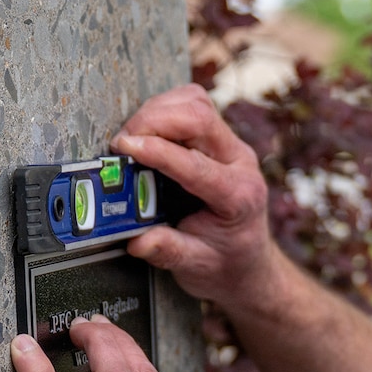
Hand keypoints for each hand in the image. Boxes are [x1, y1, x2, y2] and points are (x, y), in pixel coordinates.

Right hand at [112, 84, 279, 307]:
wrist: (248, 264)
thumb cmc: (226, 264)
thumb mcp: (196, 267)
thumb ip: (168, 251)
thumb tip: (138, 240)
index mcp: (239, 196)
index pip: (196, 164)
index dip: (157, 152)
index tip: (124, 148)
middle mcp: (240, 164)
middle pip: (200, 117)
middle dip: (154, 121)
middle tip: (122, 143)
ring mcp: (231, 147)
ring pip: (196, 103)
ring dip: (158, 111)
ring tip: (131, 137)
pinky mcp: (219, 139)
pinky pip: (193, 106)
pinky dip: (165, 109)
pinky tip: (147, 131)